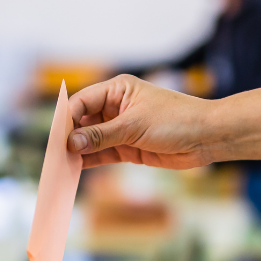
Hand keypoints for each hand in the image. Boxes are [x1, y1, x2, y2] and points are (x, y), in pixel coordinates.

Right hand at [66, 75, 216, 168]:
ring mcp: (121, 128)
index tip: (56, 137)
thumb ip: (102, 135)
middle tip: (54, 154)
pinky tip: (75, 169)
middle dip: (69, 137)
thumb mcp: (134, 126)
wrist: (207, 137)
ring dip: (78, 152)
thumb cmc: (176, 120)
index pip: (82, 102)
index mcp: (116, 90)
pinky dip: (90, 161)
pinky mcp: (128, 148)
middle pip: (83, 122)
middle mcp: (115, 107)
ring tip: (60, 165)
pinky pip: (102, 154)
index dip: (67, 119)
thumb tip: (72, 142)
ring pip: (91, 140)